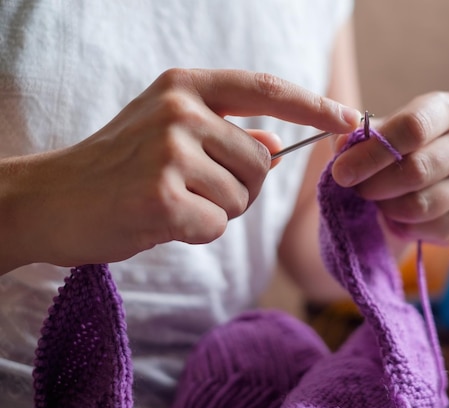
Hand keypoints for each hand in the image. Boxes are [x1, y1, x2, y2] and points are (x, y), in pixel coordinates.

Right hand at [1, 69, 360, 270]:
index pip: (267, 89)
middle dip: (240, 187)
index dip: (314, 105)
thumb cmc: (117, 166)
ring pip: (242, 197)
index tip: (349, 119)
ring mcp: (171, 151)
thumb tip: (279, 145)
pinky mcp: (162, 196)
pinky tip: (159, 220)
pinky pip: (217, 225)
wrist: (51, 199)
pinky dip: (197, 233)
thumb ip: (228, 133)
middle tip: (190, 189)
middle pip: (260, 162)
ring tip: (170, 201)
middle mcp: (182, 110)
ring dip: (215, 210)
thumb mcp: (170, 132)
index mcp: (186, 86)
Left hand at [331, 92, 448, 244]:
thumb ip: (358, 137)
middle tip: (354, 188)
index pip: (413, 128)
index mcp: (448, 110)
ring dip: (387, 207)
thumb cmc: (392, 148)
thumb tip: (344, 145)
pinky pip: (427, 229)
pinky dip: (401, 226)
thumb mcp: (374, 133)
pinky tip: (395, 214)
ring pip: (421, 205)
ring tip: (377, 199)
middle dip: (374, 184)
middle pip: (417, 170)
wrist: (415, 178)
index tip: (341, 171)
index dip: (372, 152)